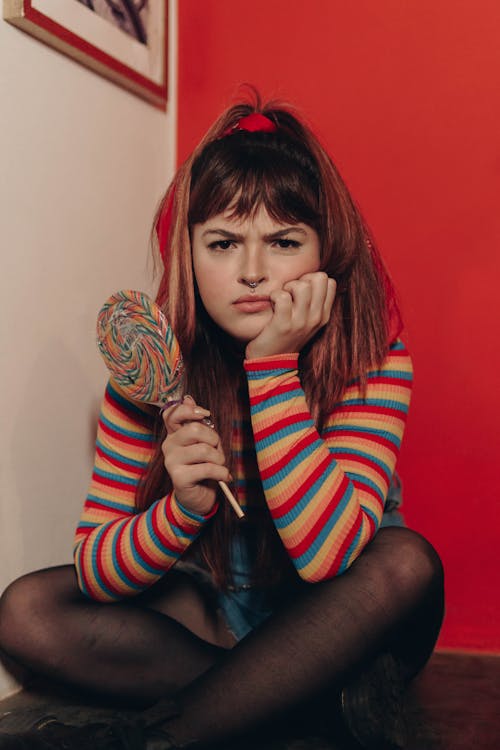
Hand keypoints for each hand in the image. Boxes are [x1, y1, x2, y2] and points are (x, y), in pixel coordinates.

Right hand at [161, 395, 230, 515]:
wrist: (199, 498)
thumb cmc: (204, 467)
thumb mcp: (205, 443)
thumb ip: (199, 424)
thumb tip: (188, 398)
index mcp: (174, 434)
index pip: (172, 413)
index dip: (189, 410)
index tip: (205, 415)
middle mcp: (169, 445)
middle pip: (194, 429)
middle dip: (214, 439)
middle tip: (217, 451)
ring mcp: (171, 461)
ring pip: (204, 449)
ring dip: (220, 459)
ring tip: (220, 466)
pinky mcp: (178, 477)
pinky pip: (207, 468)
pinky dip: (221, 472)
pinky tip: (223, 477)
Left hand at [245, 272, 335, 358]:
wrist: (272, 363)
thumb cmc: (286, 337)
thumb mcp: (306, 321)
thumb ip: (312, 302)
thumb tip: (308, 278)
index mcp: (323, 315)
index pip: (329, 282)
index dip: (312, 280)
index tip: (300, 292)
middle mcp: (316, 318)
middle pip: (319, 278)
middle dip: (301, 280)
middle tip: (290, 293)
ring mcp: (301, 322)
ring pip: (302, 286)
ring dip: (287, 287)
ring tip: (281, 299)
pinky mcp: (284, 325)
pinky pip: (282, 297)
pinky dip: (274, 295)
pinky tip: (272, 304)